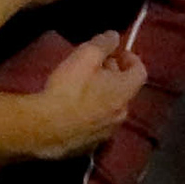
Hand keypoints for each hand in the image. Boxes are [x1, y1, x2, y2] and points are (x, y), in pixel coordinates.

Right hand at [0, 31, 144, 159]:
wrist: (44, 129)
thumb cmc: (68, 88)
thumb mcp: (86, 56)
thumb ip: (103, 43)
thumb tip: (115, 37)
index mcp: (124, 91)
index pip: (140, 71)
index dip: (130, 58)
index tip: (116, 52)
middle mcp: (121, 114)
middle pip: (124, 90)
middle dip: (113, 76)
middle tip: (95, 67)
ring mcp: (106, 133)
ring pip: (110, 109)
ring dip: (102, 96)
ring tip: (82, 89)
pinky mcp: (89, 146)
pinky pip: (96, 125)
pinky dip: (90, 114)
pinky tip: (72, 111)